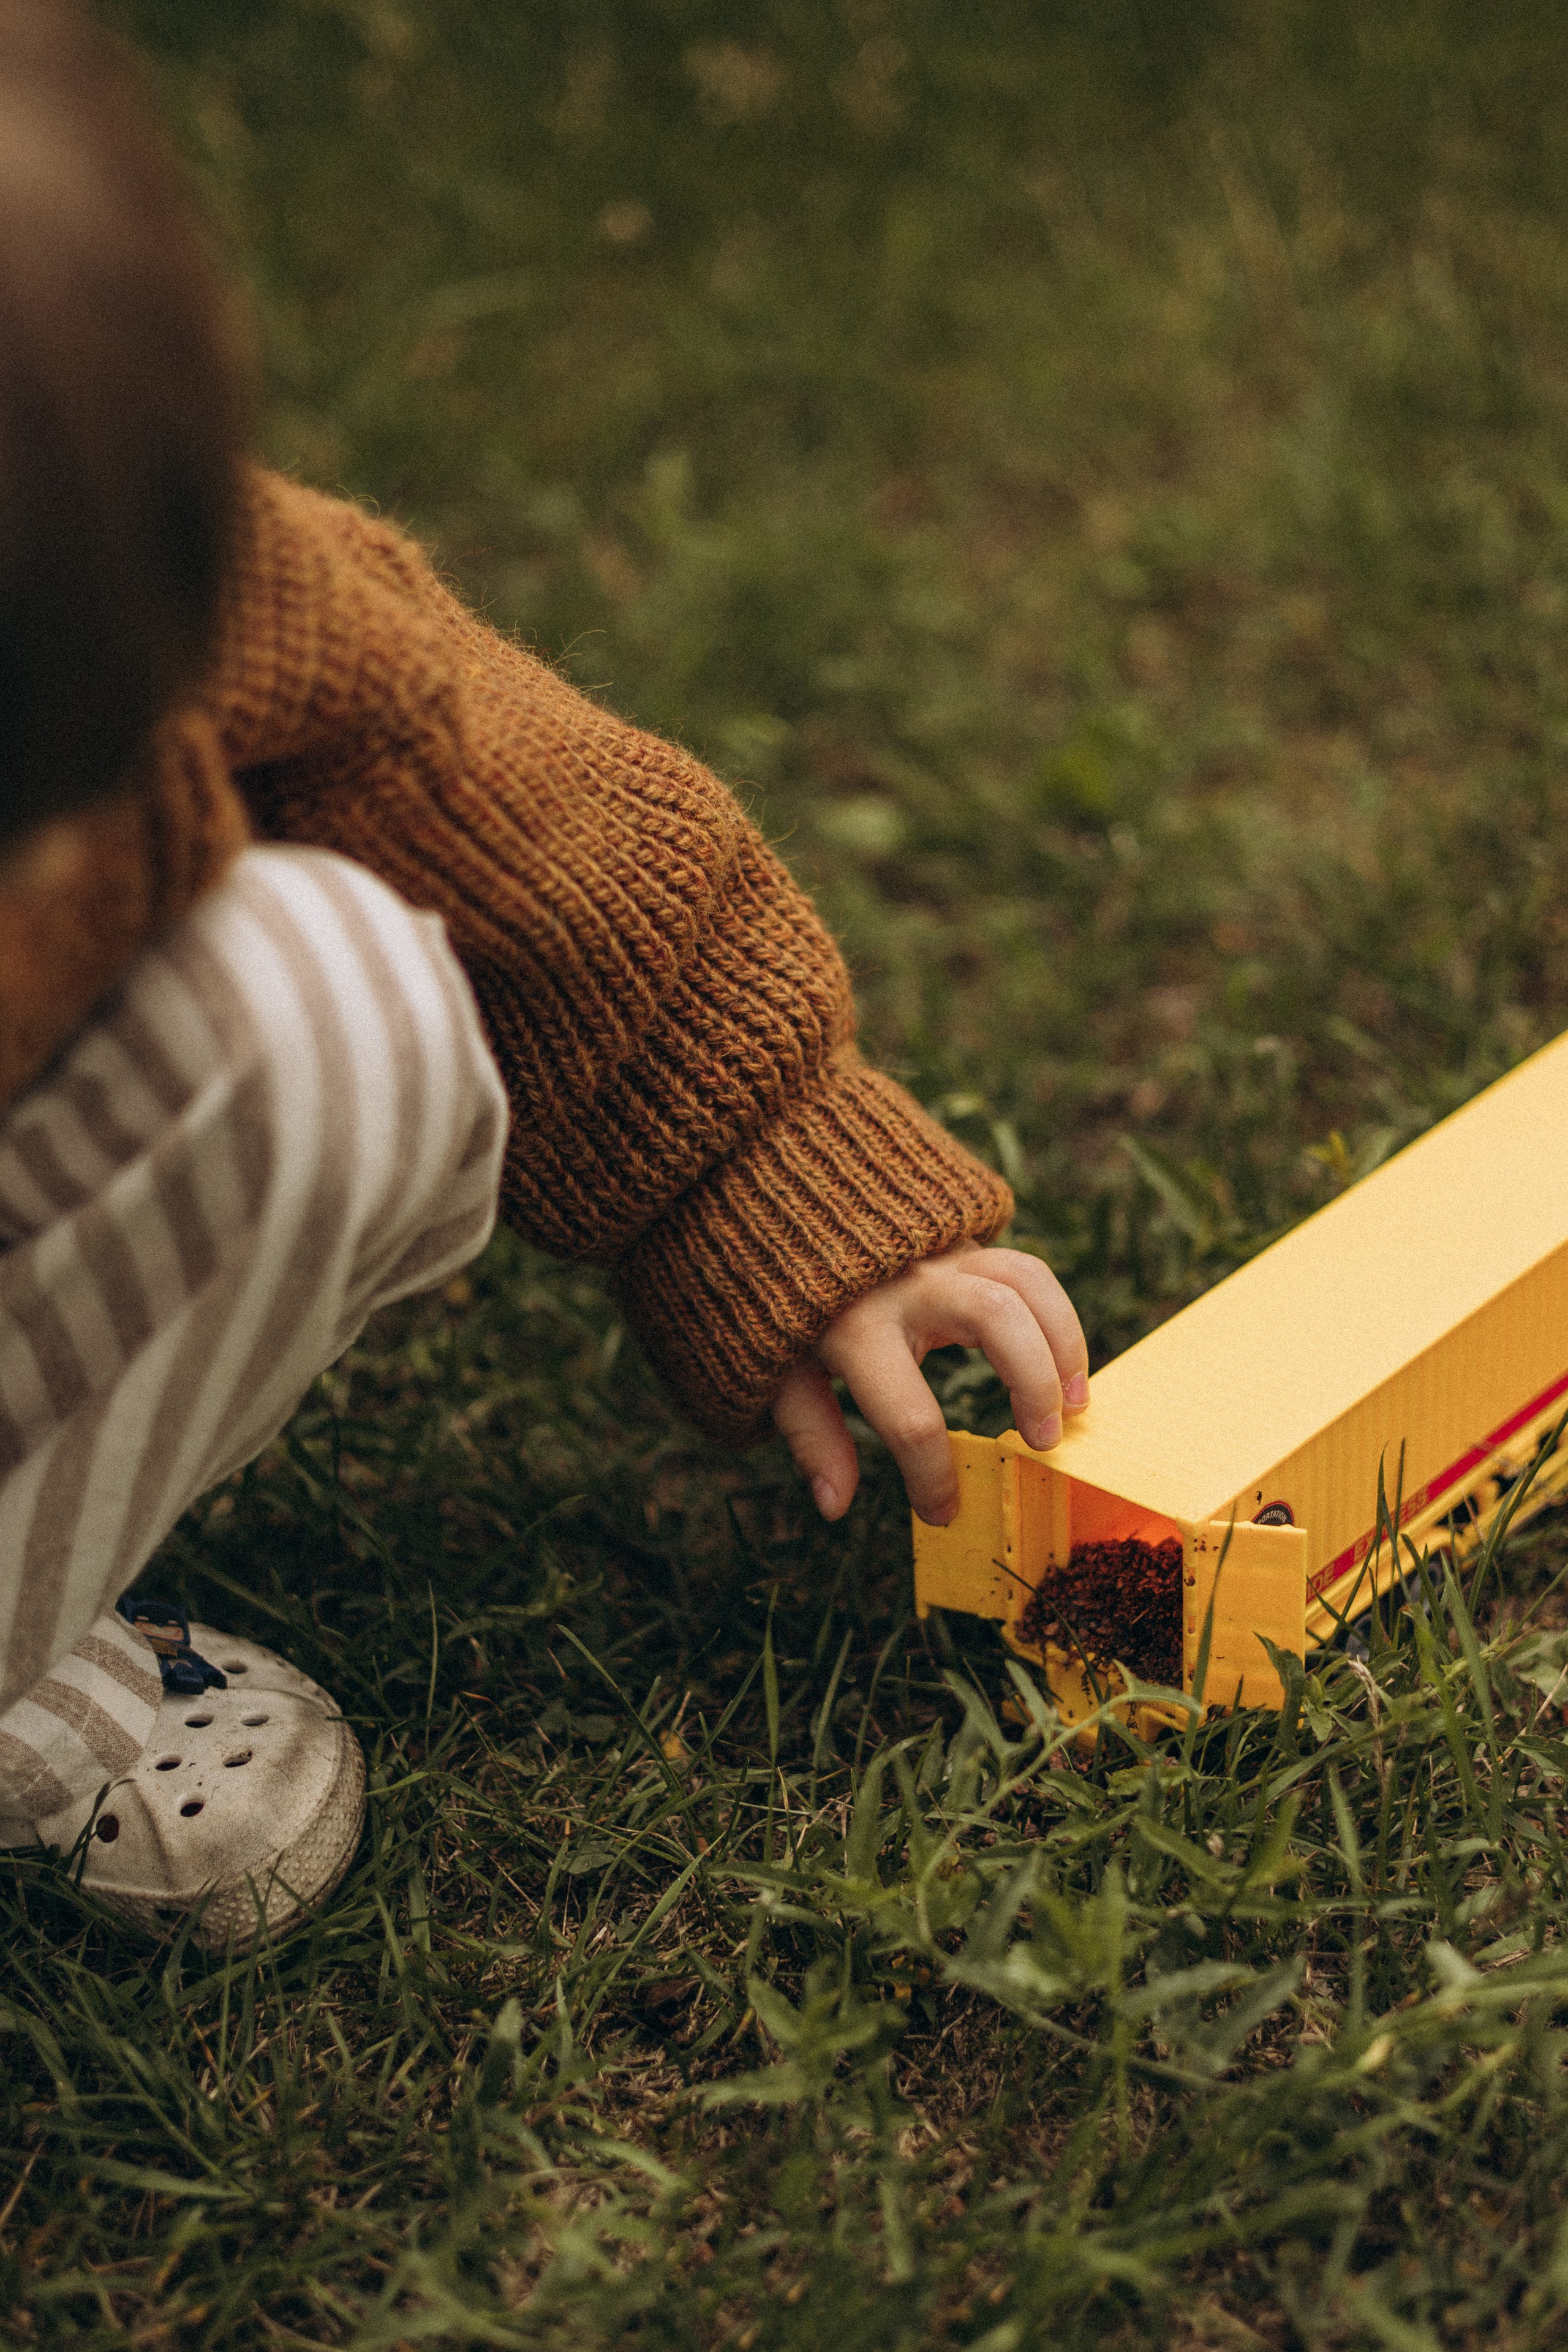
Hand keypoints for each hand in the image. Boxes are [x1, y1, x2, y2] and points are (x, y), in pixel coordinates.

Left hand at [771, 1243, 1087, 1527]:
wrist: (787, 1216)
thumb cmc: (786, 1312)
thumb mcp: (779, 1373)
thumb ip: (811, 1435)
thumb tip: (834, 1506)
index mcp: (854, 1330)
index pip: (910, 1419)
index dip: (933, 1477)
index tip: (943, 1512)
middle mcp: (906, 1286)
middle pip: (996, 1319)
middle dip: (1033, 1383)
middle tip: (1045, 1442)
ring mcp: (939, 1256)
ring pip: (1025, 1282)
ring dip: (1062, 1343)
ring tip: (1075, 1403)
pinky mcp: (963, 1241)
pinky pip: (1025, 1270)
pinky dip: (1056, 1315)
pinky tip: (1062, 1361)